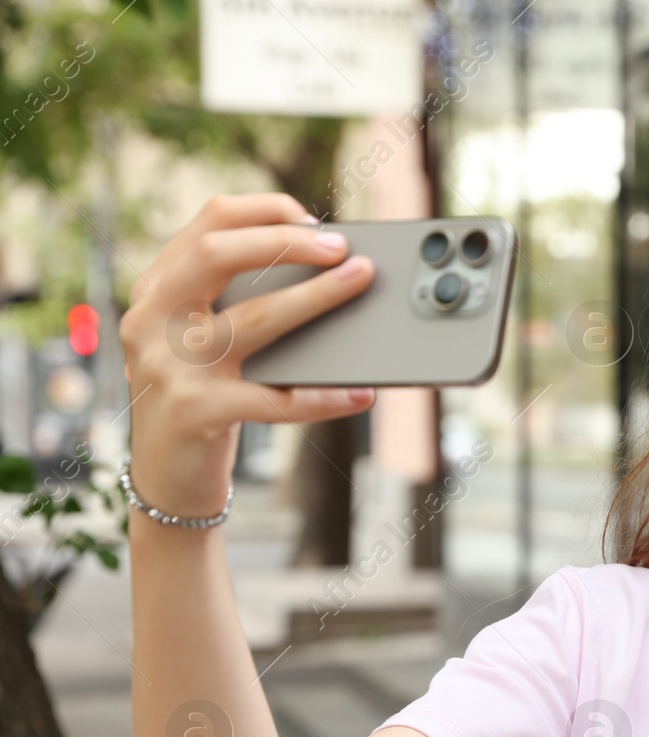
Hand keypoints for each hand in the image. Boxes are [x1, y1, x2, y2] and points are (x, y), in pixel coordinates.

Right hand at [118, 193, 376, 519]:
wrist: (166, 476)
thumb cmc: (202, 395)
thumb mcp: (205, 340)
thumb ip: (238, 302)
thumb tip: (328, 271)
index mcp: (157, 289)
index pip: (208, 223)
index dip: (266, 212)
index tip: (315, 220)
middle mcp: (153, 319)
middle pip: (217, 255)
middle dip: (286, 243)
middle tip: (342, 250)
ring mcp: (170, 365)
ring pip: (252, 320)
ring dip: (315, 299)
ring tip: (360, 284)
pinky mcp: (196, 411)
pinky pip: (273, 400)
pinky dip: (323, 397)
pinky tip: (360, 394)